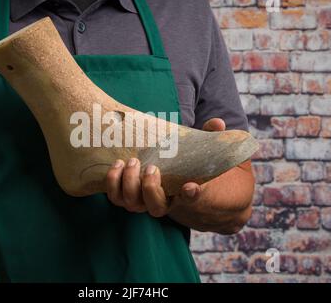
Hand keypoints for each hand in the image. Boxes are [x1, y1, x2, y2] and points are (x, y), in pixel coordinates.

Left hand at [105, 118, 226, 217]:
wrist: (165, 170)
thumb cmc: (184, 160)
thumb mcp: (200, 147)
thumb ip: (210, 136)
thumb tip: (218, 122)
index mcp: (185, 193)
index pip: (191, 199)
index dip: (191, 196)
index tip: (189, 187)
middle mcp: (163, 201)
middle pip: (156, 208)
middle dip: (150, 189)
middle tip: (151, 168)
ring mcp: (143, 200)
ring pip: (132, 204)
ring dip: (127, 185)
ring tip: (129, 162)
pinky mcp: (126, 193)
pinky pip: (116, 196)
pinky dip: (112, 183)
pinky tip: (116, 165)